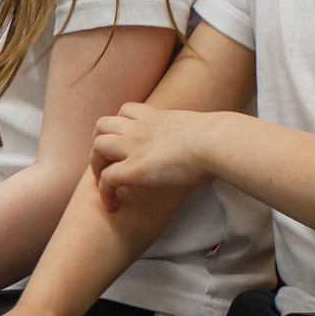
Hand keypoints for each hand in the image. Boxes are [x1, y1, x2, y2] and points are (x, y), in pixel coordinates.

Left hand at [91, 101, 217, 211]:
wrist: (215, 142)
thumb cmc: (218, 138)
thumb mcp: (202, 129)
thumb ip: (196, 135)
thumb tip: (214, 145)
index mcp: (156, 117)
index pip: (126, 110)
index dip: (119, 125)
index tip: (124, 140)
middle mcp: (139, 129)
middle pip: (102, 125)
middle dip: (100, 143)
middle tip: (108, 162)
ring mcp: (133, 148)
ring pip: (96, 148)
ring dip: (96, 165)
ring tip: (105, 182)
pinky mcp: (134, 169)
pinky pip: (106, 179)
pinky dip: (104, 192)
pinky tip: (112, 205)